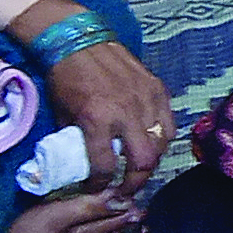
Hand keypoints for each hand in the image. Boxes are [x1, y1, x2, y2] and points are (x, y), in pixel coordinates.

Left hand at [46, 40, 172, 198]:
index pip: (105, 167)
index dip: (101, 185)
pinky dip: (161, 138)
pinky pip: (169, 123)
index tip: (98, 189)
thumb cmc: (65, 80)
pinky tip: (151, 142)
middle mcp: (125, 112)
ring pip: (161, 145)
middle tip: (127, 190)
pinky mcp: (158, 89)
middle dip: (135, 182)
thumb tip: (85, 165)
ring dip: (151, 161)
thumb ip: (79, 141)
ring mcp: (146, 100)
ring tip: (140, 167)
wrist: (79, 42)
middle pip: (142, 161)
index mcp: (96, 119)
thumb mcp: (64, 115)